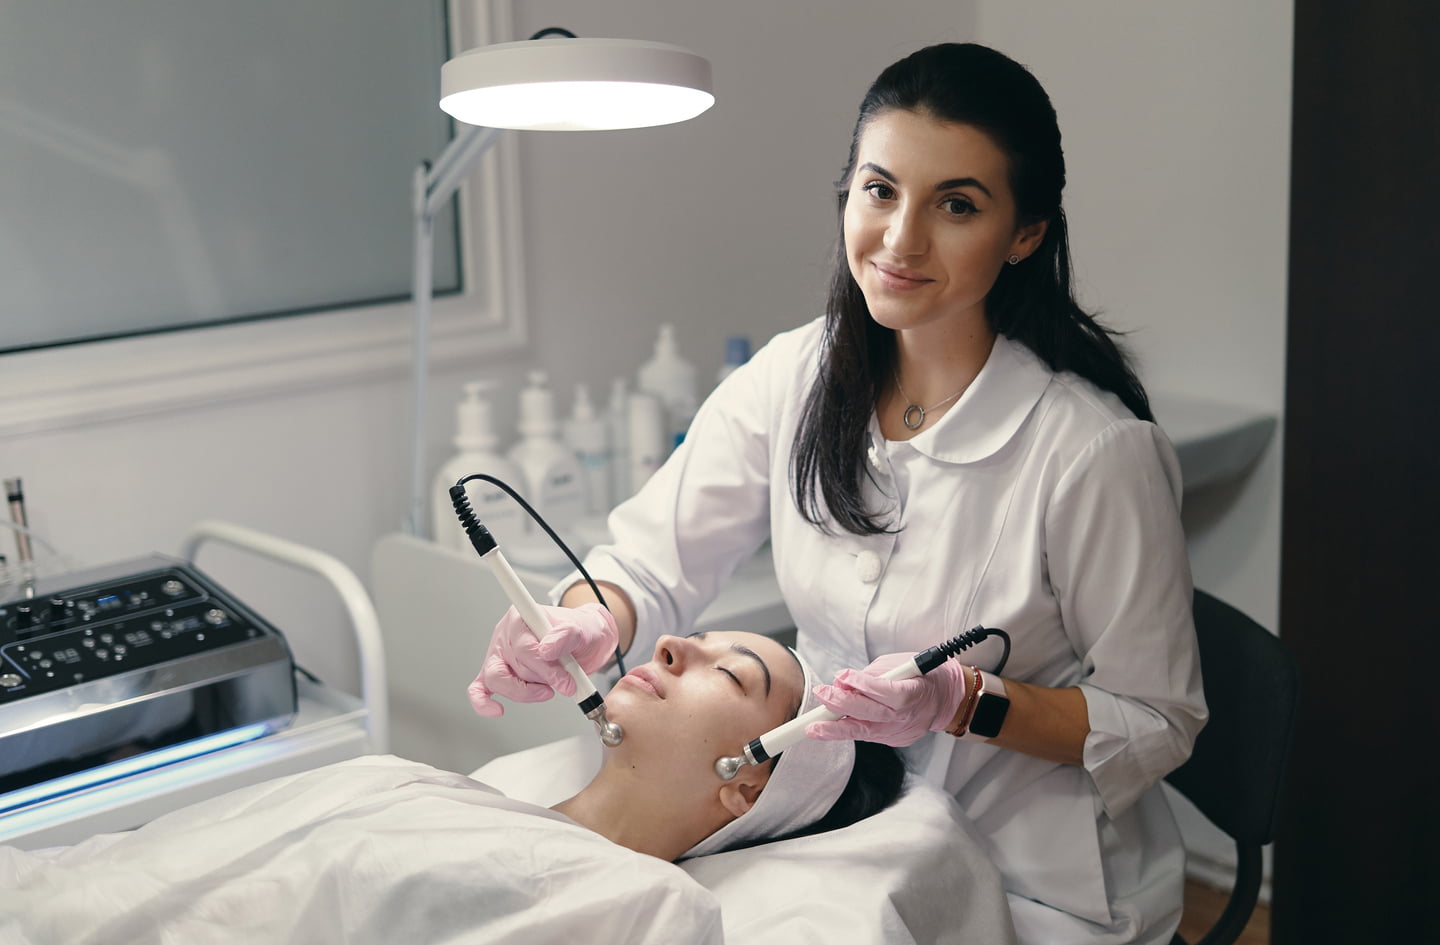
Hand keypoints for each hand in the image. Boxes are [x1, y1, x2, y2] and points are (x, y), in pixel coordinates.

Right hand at [467, 602, 618, 716]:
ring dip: (524, 692)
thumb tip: (547, 650)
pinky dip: (482, 702)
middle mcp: (505, 635)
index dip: (545, 668)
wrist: (584, 642)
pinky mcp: (498, 674)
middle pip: (513, 665)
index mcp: (521, 618)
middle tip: (566, 684)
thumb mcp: (581, 629)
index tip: (566, 679)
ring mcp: (499, 655)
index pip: (524, 647)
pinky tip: (497, 710)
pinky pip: (478, 689)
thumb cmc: (579, 632)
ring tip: (547, 691)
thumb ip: (565, 636)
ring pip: (496, 679)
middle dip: (542, 679)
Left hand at [808, 652, 969, 746]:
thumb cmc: (923, 676)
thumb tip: (844, 681)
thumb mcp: (902, 664)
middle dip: (841, 705)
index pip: (886, 691)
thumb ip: (873, 674)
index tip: (841, 676)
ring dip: (836, 730)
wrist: (947, 700)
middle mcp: (906, 717)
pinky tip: (831, 728)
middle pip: (870, 714)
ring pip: (865, 733)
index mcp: (913, 693)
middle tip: (821, 695)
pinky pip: (869, 735)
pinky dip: (850, 730)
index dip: (862, 684)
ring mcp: (900, 732)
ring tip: (814, 728)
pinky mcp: (895, 740)